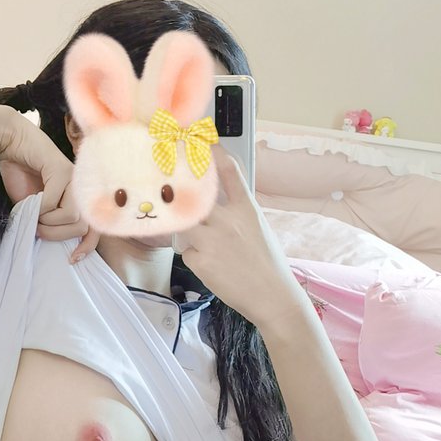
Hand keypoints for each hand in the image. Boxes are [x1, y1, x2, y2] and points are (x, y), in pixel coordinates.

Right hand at [0, 107, 99, 263]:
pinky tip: (30, 200)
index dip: (87, 246)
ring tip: (34, 214)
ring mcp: (74, 179)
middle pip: (82, 227)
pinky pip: (54, 203)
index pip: (96, 228)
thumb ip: (46, 221)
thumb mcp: (35, 206)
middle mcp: (81, 188)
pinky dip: (39, 208)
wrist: (10, 143)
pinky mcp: (62, 171)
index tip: (71, 259)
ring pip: (71, 217)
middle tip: (38, 230)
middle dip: (56, 235)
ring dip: (47, 222)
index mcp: (78, 197)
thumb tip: (50, 241)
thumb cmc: (21, 172)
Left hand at [175, 148, 293, 321]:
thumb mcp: (258, 229)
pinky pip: (186, 251)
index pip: (229, 173)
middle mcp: (228, 220)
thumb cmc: (267, 264)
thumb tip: (216, 202)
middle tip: (167, 181)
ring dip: (184, 227)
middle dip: (178, 186)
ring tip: (198, 237)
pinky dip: (194, 257)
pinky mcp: (200, 260)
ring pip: (183, 223)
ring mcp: (212, 239)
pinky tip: (210, 266)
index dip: (214, 155)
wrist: (273, 297)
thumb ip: (237, 212)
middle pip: (194, 194)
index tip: (202, 143)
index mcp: (247, 209)